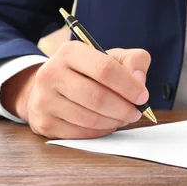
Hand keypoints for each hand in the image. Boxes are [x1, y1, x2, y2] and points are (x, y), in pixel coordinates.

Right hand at [1, 42, 150, 138]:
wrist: (52, 87)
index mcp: (70, 52)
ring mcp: (44, 100)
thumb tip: (139, 80)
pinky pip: (81, 133)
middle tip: (136, 112)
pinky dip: (101, 131)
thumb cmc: (89, 71)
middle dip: (123, 108)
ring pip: (89, 118)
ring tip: (123, 117)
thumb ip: (134, 62)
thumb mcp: (113, 57)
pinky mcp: (44, 123)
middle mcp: (51, 73)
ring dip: (114, 121)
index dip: (128, 85)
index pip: (104, 69)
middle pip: (97, 97)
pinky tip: (107, 123)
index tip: (143, 96)